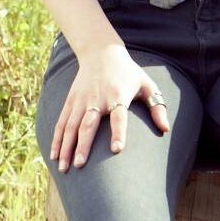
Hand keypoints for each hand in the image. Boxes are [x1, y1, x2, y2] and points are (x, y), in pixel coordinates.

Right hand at [49, 43, 169, 171]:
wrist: (101, 51)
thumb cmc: (127, 72)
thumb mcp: (146, 84)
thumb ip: (157, 106)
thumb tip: (166, 129)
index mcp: (117, 94)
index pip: (119, 115)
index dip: (118, 131)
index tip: (117, 149)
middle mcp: (97, 98)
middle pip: (89, 123)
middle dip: (83, 145)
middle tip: (80, 165)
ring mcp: (81, 99)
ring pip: (71, 125)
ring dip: (66, 147)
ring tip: (64, 168)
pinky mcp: (71, 100)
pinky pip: (62, 121)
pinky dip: (57, 139)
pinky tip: (53, 155)